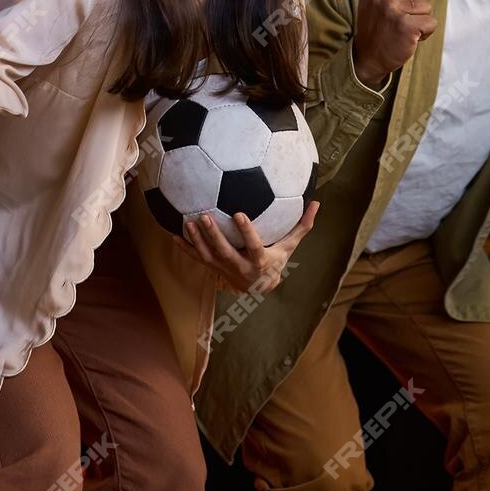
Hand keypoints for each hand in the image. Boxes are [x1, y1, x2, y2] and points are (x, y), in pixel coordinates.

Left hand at [177, 202, 318, 293]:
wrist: (260, 287)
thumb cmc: (276, 260)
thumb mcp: (290, 246)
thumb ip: (302, 225)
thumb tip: (317, 203)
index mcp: (259, 261)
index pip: (253, 246)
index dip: (246, 231)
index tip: (239, 214)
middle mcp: (239, 267)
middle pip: (224, 252)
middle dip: (213, 236)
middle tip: (205, 216)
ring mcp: (224, 269)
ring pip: (208, 256)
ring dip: (196, 240)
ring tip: (188, 222)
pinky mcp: (213, 269)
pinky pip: (197, 259)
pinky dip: (184, 248)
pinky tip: (173, 235)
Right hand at [351, 0, 434, 87]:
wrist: (367, 58)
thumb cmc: (378, 26)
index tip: (391, 9)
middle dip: (415, 8)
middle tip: (397, 21)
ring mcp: (390, 8)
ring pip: (427, 6)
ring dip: (419, 21)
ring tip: (402, 29)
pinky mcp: (404, 25)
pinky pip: (431, 22)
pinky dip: (425, 33)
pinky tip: (409, 38)